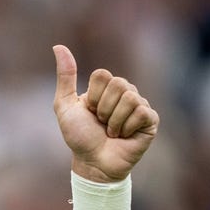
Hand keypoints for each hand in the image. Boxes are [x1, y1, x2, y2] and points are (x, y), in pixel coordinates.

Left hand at [52, 45, 157, 182]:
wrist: (93, 163)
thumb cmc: (79, 137)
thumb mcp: (64, 106)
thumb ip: (65, 76)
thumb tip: (58, 46)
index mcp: (107, 87)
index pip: (103, 75)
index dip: (93, 96)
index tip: (90, 112)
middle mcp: (126, 92)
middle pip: (118, 84)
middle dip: (103, 109)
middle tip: (101, 124)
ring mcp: (140, 105)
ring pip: (130, 98)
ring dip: (114, 121)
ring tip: (112, 132)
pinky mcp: (151, 120)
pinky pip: (142, 112)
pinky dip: (127, 127)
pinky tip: (125, 136)